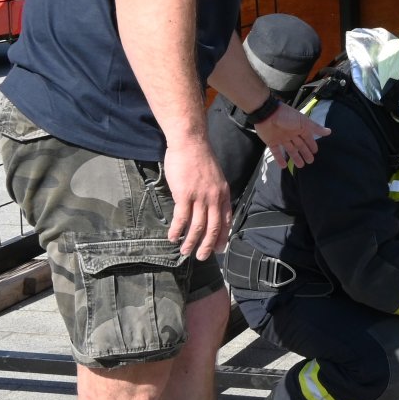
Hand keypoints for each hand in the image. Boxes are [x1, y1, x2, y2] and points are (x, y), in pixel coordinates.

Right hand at [162, 136, 231, 259]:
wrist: (190, 142)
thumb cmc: (199, 157)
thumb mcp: (215, 176)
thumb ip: (214, 192)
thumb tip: (209, 207)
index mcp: (224, 193)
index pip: (226, 220)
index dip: (222, 237)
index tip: (218, 249)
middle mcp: (214, 197)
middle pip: (213, 228)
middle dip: (207, 245)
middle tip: (201, 257)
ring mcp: (200, 197)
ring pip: (197, 226)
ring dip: (190, 242)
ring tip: (185, 252)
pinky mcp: (184, 195)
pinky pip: (181, 218)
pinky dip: (177, 230)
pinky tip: (172, 237)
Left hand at [255, 102, 329, 169]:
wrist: (267, 114)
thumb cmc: (287, 116)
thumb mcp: (303, 122)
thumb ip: (315, 128)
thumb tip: (329, 132)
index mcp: (299, 128)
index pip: (307, 138)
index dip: (311, 145)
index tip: (315, 152)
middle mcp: (291, 133)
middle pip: (300, 145)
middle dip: (305, 153)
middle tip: (310, 161)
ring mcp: (281, 138)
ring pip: (290, 150)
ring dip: (295, 157)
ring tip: (300, 166)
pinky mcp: (271, 142)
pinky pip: (276, 152)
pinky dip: (280, 159)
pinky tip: (284, 166)